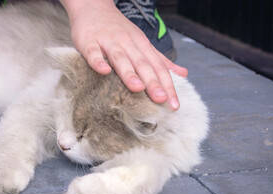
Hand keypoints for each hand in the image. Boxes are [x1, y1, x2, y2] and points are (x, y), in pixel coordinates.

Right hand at [60, 0, 187, 109]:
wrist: (94, 6)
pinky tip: (103, 71)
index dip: (168, 85)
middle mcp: (128, 43)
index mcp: (142, 45)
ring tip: (137, 88)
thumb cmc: (119, 30)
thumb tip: (183, 73)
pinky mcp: (89, 42)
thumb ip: (160, 60)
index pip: (158, 67)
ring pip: (120, 58)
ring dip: (129, 73)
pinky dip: (98, 61)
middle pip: (142, 64)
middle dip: (152, 82)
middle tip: (161, 99)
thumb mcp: (142, 42)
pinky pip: (93, 52)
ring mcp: (108, 42)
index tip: (174, 104)